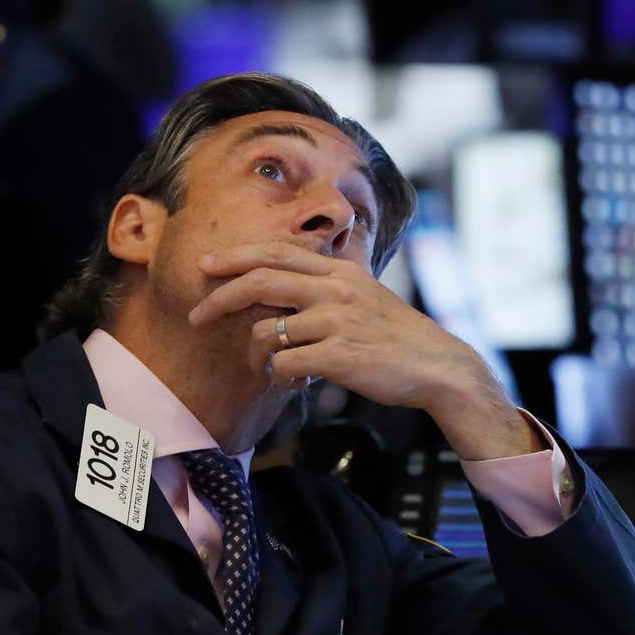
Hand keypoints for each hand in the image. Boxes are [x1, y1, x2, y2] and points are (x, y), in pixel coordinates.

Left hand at [187, 241, 544, 459]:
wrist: (438, 366)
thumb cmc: (397, 337)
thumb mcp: (365, 297)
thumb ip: (326, 288)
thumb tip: (278, 292)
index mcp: (340, 271)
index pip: (276, 253)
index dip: (235, 257)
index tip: (206, 267)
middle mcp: (336, 290)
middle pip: (260, 282)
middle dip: (219, 298)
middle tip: (196, 316)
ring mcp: (338, 322)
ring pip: (268, 332)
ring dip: (258, 353)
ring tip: (271, 366)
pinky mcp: (340, 356)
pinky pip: (286, 364)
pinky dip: (281, 376)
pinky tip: (298, 381)